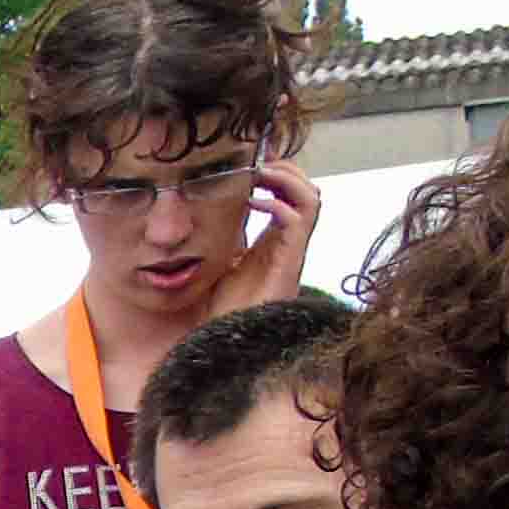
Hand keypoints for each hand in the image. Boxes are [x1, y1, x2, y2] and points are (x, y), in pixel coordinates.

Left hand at [208, 158, 321, 317]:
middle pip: (306, 192)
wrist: (225, 345)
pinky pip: (301, 220)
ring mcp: (291, 252)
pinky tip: (254, 203)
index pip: (288, 196)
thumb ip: (218, 241)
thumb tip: (198, 215)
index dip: (275, 176)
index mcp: (271, 241)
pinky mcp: (290, 263)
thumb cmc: (219, 309)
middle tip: (255, 164)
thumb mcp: (216, 264)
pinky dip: (281, 204)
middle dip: (285, 170)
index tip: (247, 166)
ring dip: (287, 180)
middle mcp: (287, 243)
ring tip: (259, 174)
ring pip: (311, 200)